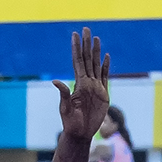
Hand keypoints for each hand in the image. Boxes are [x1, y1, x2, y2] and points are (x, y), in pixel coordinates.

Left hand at [53, 28, 110, 142]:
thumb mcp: (65, 108)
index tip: (74, 35)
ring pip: (96, 65)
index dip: (76, 48)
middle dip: (87, 44)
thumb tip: (55, 81)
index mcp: (78, 83)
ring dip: (96, 52)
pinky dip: (105, 66)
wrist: (81, 133)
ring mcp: (95, 87)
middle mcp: (86, 82)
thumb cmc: (71, 123)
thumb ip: (64, 94)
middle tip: (86, 29)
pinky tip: (106, 57)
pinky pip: (105, 76)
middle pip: (87, 59)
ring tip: (96, 38)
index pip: (77, 61)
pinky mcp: (103, 94)